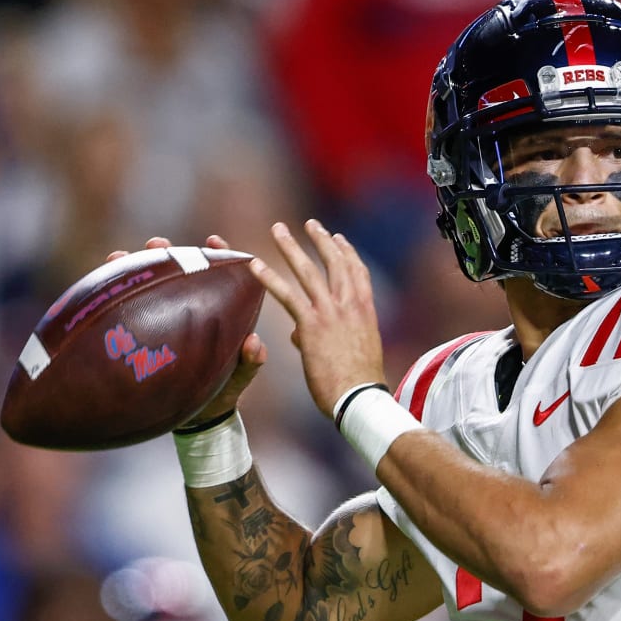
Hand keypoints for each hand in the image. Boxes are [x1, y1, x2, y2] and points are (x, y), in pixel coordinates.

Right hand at [106, 235, 267, 424]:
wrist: (198, 416)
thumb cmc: (224, 390)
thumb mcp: (239, 377)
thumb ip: (250, 362)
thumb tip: (256, 344)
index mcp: (220, 312)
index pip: (220, 275)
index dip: (218, 254)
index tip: (212, 240)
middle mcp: (191, 309)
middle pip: (180, 272)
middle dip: (167, 253)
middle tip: (157, 244)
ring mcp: (166, 318)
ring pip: (150, 285)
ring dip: (136, 267)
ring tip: (120, 255)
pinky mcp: (145, 332)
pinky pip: (128, 311)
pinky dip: (114, 296)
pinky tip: (99, 286)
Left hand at [248, 220, 384, 416]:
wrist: (359, 397)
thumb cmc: (357, 382)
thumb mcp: (353, 352)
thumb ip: (326, 336)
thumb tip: (297, 334)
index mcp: (365, 310)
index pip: (357, 272)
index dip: (347, 252)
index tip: (338, 238)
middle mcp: (350, 305)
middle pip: (335, 263)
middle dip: (321, 240)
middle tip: (309, 223)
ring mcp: (331, 313)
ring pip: (308, 271)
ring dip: (291, 247)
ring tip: (278, 230)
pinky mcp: (312, 325)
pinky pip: (287, 295)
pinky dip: (269, 278)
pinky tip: (255, 265)